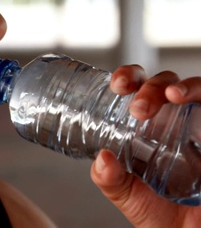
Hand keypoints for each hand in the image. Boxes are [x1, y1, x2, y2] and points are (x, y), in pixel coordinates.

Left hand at [90, 65, 200, 226]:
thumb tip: (101, 159)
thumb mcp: (127, 195)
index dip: (129, 76)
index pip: (139, 87)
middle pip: (167, 82)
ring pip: (197, 89)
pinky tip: (190, 101)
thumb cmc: (161, 214)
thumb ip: (109, 179)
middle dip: (151, 85)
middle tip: (138, 108)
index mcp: (149, 127)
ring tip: (171, 96)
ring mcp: (200, 127)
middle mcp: (176, 121)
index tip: (116, 85)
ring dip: (184, 86)